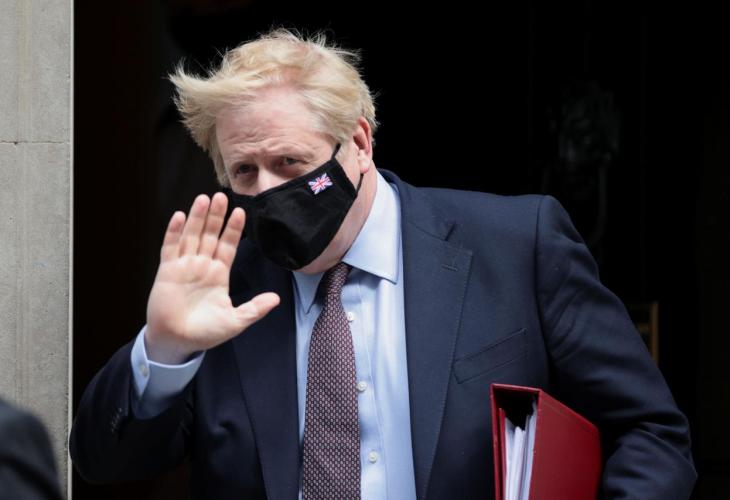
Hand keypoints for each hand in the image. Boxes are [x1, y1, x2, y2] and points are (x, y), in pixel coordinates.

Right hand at [145, 192, 279, 363]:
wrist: (178, 342)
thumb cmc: (206, 332)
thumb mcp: (235, 321)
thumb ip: (254, 309)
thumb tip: (276, 299)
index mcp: (219, 274)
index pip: (228, 245)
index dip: (233, 229)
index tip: (241, 211)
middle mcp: (202, 265)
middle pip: (210, 235)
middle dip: (216, 216)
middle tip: (222, 196)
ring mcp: (184, 266)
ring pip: (191, 236)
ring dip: (197, 218)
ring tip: (204, 199)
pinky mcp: (167, 271)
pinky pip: (170, 248)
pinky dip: (173, 232)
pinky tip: (178, 216)